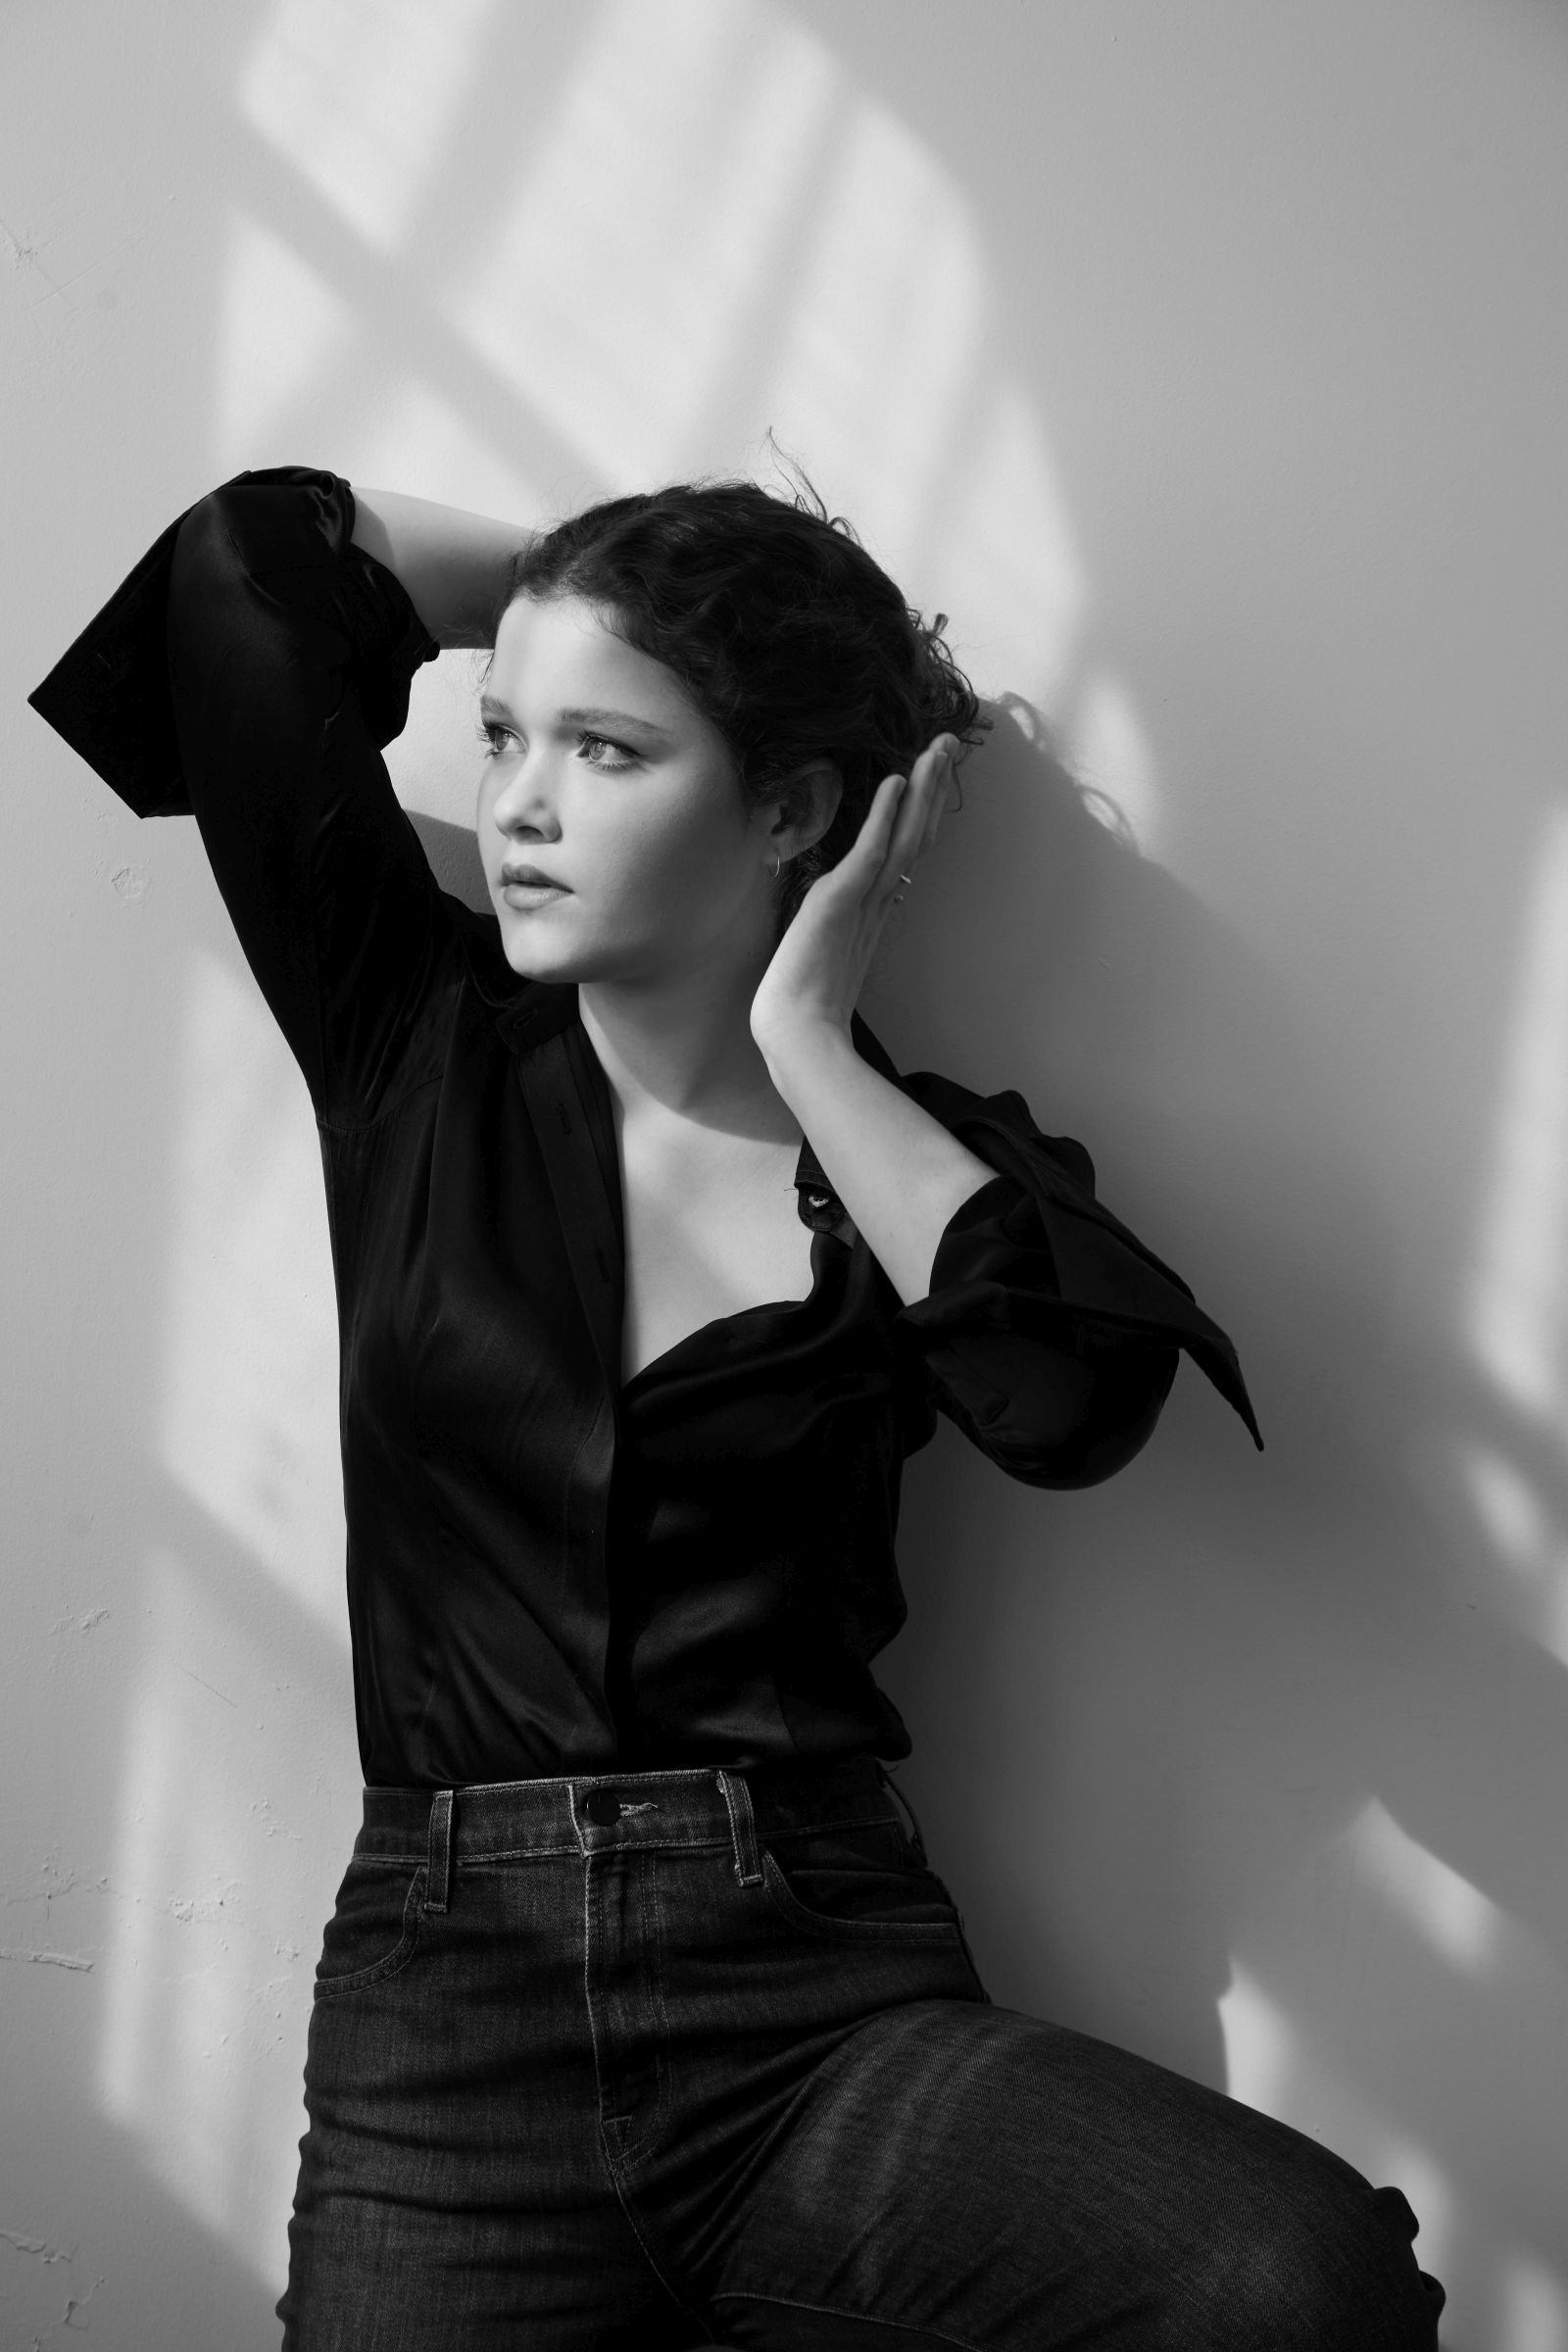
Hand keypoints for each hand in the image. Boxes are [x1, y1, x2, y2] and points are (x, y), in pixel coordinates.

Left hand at [749, 732, 959, 1058]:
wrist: (796, 1031)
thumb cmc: (807, 1005)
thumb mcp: (827, 953)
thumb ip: (844, 930)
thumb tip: (853, 914)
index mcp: (876, 911)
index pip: (906, 850)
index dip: (922, 812)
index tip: (934, 776)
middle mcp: (878, 902)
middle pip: (917, 835)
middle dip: (935, 789)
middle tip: (952, 746)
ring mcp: (864, 901)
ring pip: (904, 836)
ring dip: (922, 791)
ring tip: (938, 751)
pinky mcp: (842, 901)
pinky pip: (870, 851)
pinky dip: (885, 817)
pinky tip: (897, 783)